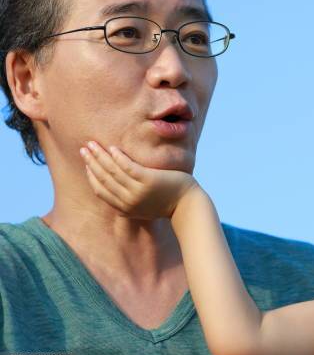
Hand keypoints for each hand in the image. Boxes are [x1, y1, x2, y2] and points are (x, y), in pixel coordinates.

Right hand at [79, 141, 199, 219]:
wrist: (188, 207)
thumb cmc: (168, 205)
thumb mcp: (144, 210)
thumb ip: (130, 206)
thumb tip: (118, 206)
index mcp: (124, 208)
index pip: (101, 191)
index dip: (91, 176)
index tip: (87, 164)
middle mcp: (128, 201)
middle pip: (103, 179)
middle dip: (91, 162)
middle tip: (84, 149)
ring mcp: (137, 191)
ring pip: (112, 171)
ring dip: (100, 156)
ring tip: (93, 144)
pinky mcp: (148, 181)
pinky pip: (128, 167)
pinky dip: (118, 158)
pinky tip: (112, 148)